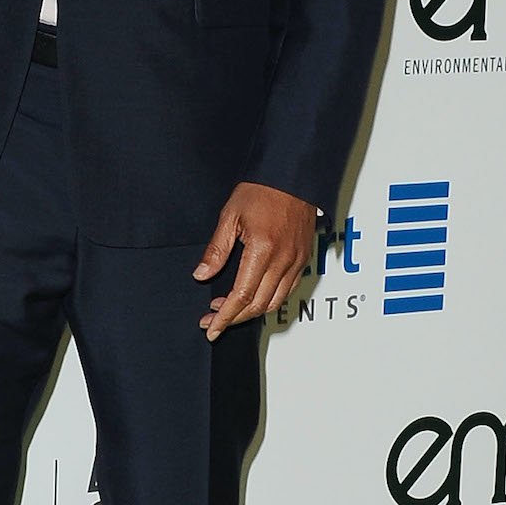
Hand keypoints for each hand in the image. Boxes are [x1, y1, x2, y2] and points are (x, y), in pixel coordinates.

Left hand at [194, 181, 315, 340]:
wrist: (291, 176)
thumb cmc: (260, 191)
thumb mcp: (230, 216)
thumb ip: (216, 250)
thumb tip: (201, 276)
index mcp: (263, 250)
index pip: (242, 295)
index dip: (225, 315)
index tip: (211, 328)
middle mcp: (284, 260)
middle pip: (259, 305)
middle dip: (234, 318)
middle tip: (213, 320)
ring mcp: (297, 262)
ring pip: (275, 302)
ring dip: (251, 311)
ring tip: (227, 309)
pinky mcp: (304, 260)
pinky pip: (287, 290)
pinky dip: (268, 300)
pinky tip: (252, 296)